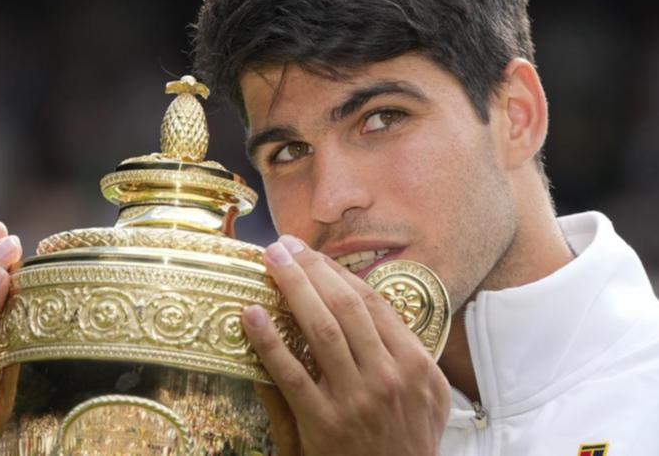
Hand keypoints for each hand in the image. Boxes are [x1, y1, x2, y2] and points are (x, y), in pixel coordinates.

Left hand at [243, 235, 449, 455]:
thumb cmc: (411, 444)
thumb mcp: (430, 399)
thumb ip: (404, 354)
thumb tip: (367, 310)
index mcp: (414, 364)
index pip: (371, 302)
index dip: (337, 272)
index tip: (312, 252)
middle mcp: (387, 376)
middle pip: (344, 307)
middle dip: (311, 269)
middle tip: (284, 245)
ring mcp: (355, 400)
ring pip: (320, 330)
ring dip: (292, 289)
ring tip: (270, 262)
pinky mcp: (323, 424)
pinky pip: (291, 375)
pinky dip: (269, 342)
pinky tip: (251, 315)